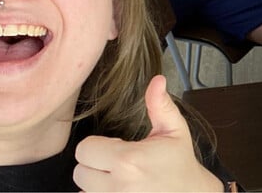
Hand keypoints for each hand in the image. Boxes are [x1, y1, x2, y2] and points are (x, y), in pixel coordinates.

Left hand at [74, 75, 221, 191]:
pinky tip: (119, 189)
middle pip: (80, 172)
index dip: (97, 146)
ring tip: (119, 178)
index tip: (116, 147)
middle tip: (116, 164)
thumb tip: (157, 80)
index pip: (84, 149)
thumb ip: (159, 105)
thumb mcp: (174, 131)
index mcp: (128, 160)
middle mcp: (119, 186)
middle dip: (94, 165)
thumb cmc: (182, 165)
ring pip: (84, 190)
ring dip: (96, 184)